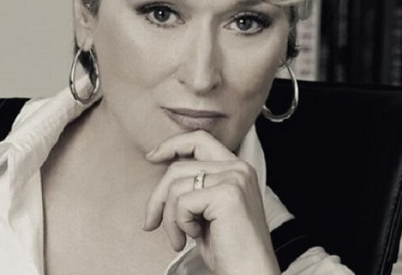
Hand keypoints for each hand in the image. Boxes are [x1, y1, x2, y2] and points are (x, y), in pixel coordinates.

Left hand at [143, 130, 280, 274]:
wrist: (250, 272)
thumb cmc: (228, 248)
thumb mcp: (207, 210)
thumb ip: (194, 187)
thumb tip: (160, 173)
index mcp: (237, 168)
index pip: (200, 139)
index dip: (172, 144)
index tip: (152, 157)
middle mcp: (238, 168)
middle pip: (179, 166)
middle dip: (158, 197)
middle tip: (151, 223)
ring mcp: (234, 179)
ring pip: (176, 186)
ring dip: (170, 218)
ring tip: (180, 239)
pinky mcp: (227, 194)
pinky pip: (183, 202)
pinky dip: (180, 224)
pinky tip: (194, 237)